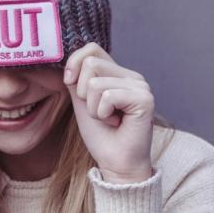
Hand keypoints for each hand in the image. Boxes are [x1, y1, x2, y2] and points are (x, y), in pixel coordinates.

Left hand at [63, 43, 153, 183]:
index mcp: (119, 74)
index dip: (74, 63)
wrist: (117, 164)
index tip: (70, 83)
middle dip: (84, 93)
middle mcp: (132, 76)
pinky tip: (116, 123)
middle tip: (99, 112)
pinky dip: (103, 114)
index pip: (93, 48)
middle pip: (91, 63)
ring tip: (108, 120)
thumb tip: (69, 62)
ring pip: (96, 82)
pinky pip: (108, 96)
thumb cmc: (102, 136)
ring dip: (94, 108)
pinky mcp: (144, 99)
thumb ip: (77, 80)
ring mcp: (141, 87)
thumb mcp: (82, 102)